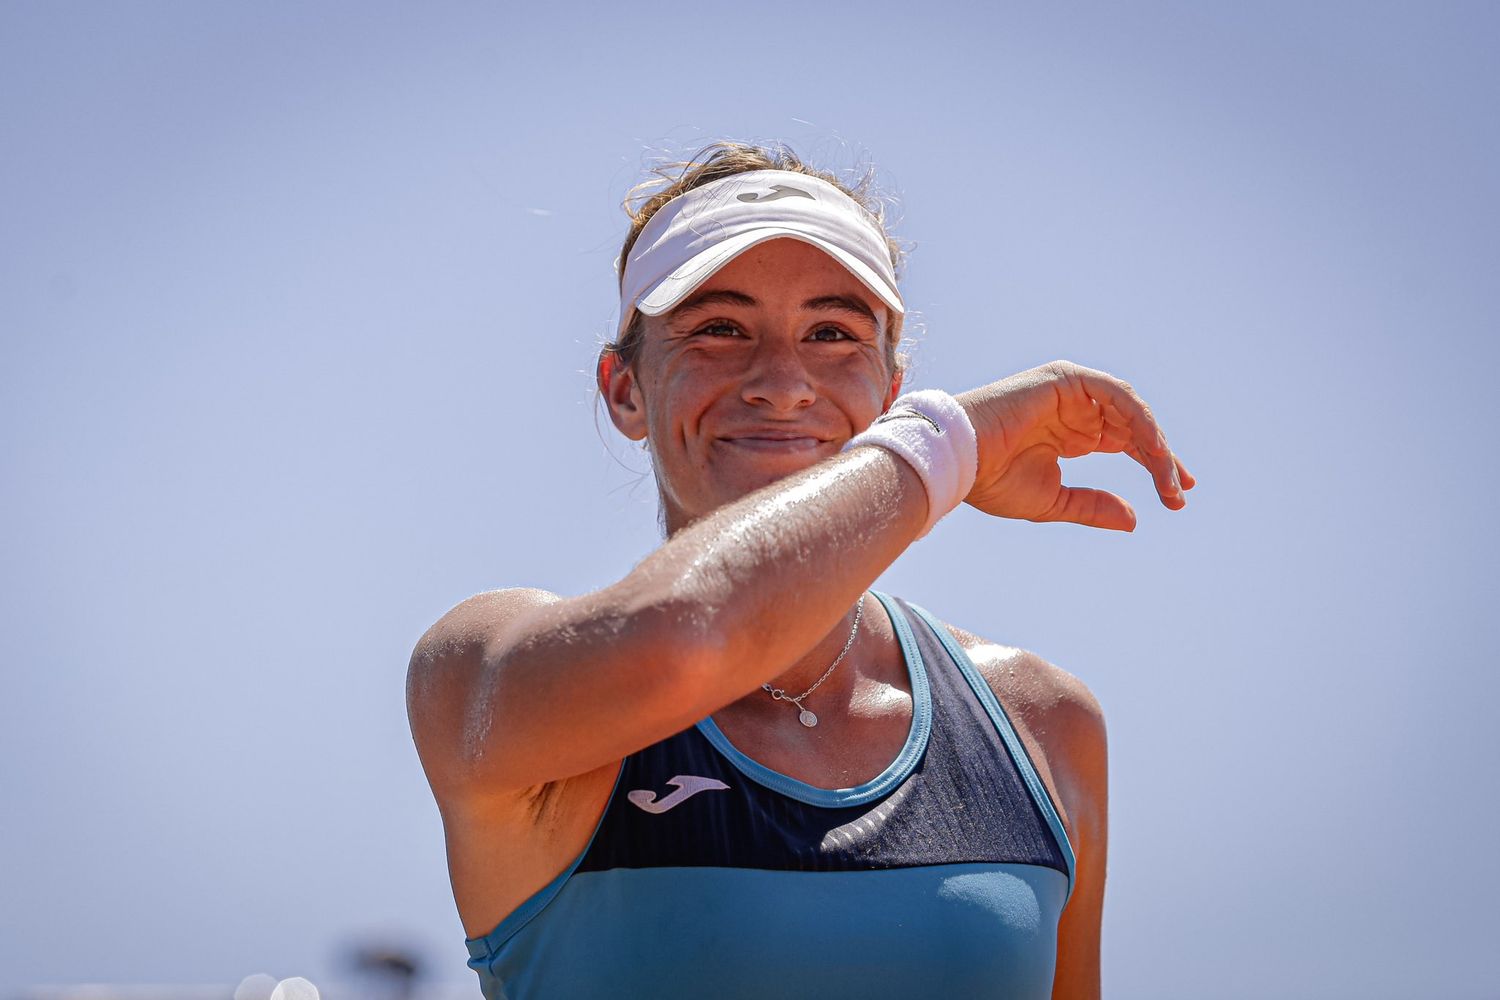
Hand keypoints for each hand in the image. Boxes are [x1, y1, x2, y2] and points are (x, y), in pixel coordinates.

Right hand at [955, 361, 1194, 530]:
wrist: (960, 461)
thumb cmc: (993, 481)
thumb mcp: (1054, 501)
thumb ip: (1093, 506)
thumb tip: (1134, 520)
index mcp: (1071, 434)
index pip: (1126, 443)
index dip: (1154, 465)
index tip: (1177, 494)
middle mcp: (1075, 409)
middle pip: (1134, 428)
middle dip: (1161, 458)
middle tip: (1179, 490)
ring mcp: (1071, 392)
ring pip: (1129, 412)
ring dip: (1153, 443)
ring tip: (1167, 477)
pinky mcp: (1066, 379)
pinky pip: (1116, 395)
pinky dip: (1138, 420)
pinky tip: (1151, 449)